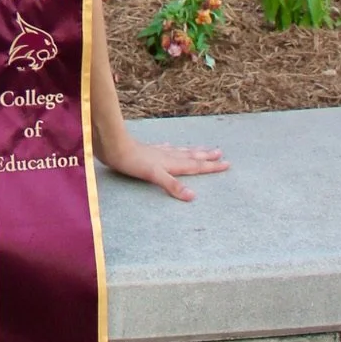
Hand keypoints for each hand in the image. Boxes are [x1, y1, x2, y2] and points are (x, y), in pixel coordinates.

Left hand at [99, 135, 227, 201]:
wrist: (113, 146)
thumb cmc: (132, 161)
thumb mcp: (154, 175)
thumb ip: (172, 185)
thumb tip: (193, 196)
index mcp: (171, 163)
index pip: (196, 166)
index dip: (211, 166)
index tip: (227, 164)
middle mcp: (167, 156)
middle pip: (191, 156)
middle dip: (206, 156)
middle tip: (220, 152)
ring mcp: (157, 152)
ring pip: (180, 151)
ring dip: (192, 151)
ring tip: (202, 148)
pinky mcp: (146, 150)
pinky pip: (164, 149)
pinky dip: (170, 148)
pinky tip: (168, 145)